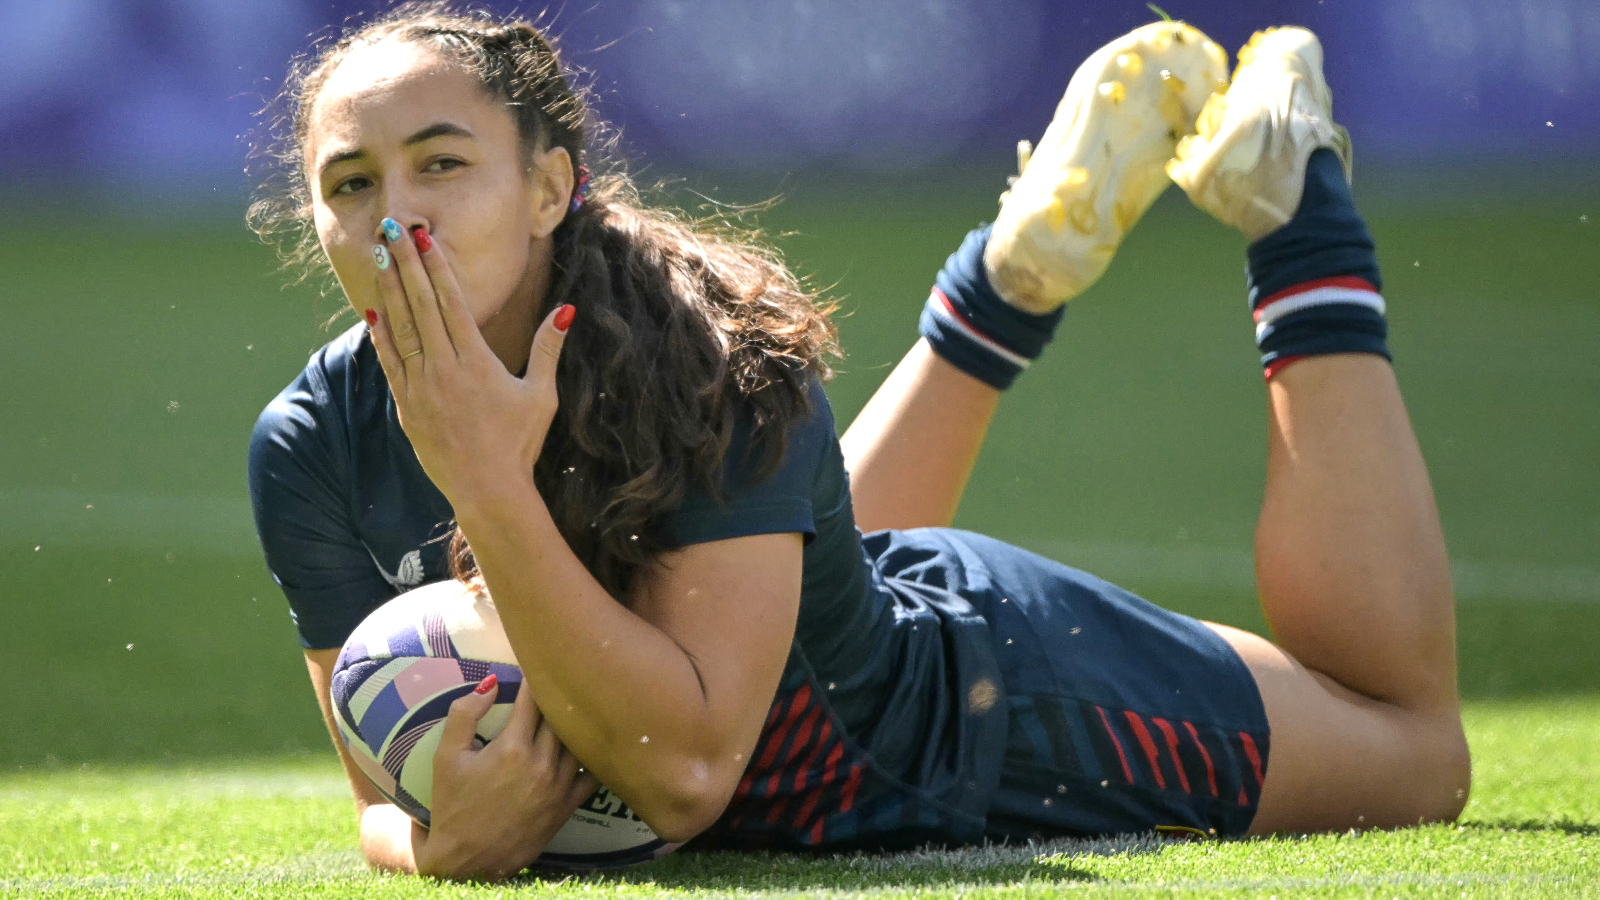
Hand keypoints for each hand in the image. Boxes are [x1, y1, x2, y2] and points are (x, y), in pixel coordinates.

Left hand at [366, 223, 572, 504]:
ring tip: (379, 256)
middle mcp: (444, 369)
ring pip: (401, 328)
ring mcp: (421, 387)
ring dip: (389, 290)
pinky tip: (372, 311)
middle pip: (422, 305)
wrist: (487, 490)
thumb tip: (566, 310)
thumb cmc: (519, 443)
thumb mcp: (541, 394)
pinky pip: (390, 362)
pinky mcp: (407, 406)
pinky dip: (380, 335)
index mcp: (476, 361)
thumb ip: (547, 349)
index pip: (452, 302)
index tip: (424, 237)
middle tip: (392, 228)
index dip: (437, 267)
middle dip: (406, 264)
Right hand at [415, 675, 599, 880]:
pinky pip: (593, 773)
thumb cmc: (454, 806)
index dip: (536, 676)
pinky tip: (594, 741)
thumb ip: (464, 714)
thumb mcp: (446, 757)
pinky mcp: (568, 805)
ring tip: (581, 701)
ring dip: (579, 720)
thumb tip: (490, 682)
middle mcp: (542, 764)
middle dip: (561, 693)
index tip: (538, 662)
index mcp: (512, 748)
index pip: (534, 698)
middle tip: (564, 675)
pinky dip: (594, 755)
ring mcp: (559, 786)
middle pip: (562, 715)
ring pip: (580, 739)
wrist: (467, 861)